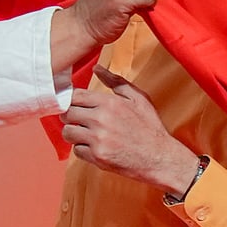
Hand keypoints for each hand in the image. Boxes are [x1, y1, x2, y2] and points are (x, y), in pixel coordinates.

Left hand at [62, 65, 198, 191]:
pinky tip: (95, 147)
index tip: (74, 105)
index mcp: (109, 103)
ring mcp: (98, 139)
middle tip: (79, 120)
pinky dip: (83, 150)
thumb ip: (115, 81)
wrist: (159, 158)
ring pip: (67, 132)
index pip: (74, 96)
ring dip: (74, 134)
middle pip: (67, 114)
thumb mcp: (138, 98)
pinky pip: (76, 150)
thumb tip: (97, 68)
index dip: (71, 100)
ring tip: (86, 134)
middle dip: (70, 117)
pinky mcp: (97, 157)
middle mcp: (101, 119)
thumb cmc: (149, 128)